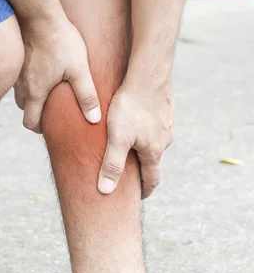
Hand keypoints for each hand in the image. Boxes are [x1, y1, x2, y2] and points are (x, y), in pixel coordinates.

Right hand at [14, 15, 100, 132]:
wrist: (38, 14)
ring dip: (31, 95)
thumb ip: (86, 95)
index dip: (40, 128)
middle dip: (35, 112)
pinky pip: (18, 77)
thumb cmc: (60, 40)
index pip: (30, 122)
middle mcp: (20, 85)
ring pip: (19, 92)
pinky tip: (41, 70)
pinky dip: (28, 80)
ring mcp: (15, 72)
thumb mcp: (79, 69)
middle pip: (23, 109)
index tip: (52, 125)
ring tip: (49, 89)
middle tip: (52, 109)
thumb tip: (94, 119)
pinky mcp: (16, 58)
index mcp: (35, 92)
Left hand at [98, 78, 173, 198]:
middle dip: (142, 166)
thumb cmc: (131, 106)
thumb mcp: (117, 137)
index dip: (144, 190)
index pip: (152, 179)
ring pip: (155, 139)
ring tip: (128, 142)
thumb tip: (105, 191)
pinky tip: (135, 119)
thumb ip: (112, 164)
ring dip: (144, 144)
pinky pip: (155, 122)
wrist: (148, 75)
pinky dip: (146, 127)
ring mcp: (167, 123)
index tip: (138, 196)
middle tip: (129, 170)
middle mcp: (165, 139)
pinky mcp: (165, 107)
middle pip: (153, 159)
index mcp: (154, 151)